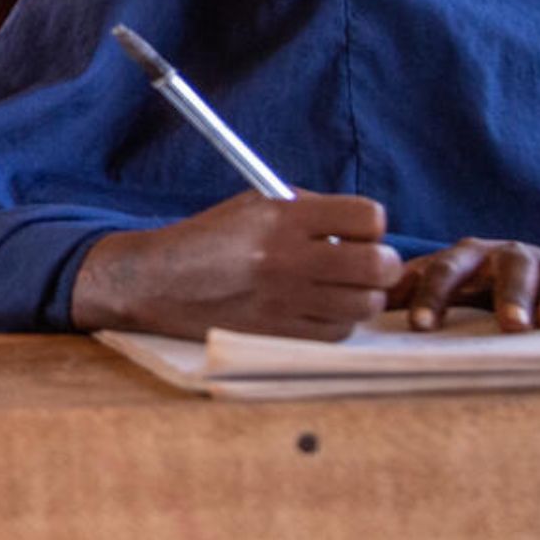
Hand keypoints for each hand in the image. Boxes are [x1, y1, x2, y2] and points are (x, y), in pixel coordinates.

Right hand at [71, 191, 402, 340]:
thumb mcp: (253, 206)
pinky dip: (337, 322)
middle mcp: (288, 257)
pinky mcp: (279, 334)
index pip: (367, 217)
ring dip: (360, 296)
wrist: (158, 280)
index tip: (359, 231)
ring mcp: (285, 300)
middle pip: (379, 266)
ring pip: (364, 304)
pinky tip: (316, 309)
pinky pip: (338, 333)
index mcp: (282, 217)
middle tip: (366, 264)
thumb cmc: (209, 238)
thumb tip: (360, 228)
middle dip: (381, 264)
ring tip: (338, 288)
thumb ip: (308, 210)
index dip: (371, 224)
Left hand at [387, 238, 539, 332]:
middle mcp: (509, 255)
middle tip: (509, 322)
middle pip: (510, 267)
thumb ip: (404, 293)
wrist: (519, 281)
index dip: (432, 296)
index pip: (445, 269)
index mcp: (467, 254)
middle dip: (510, 294)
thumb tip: (358, 304)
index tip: (421, 327)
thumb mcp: (435, 287)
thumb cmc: (466, 290)